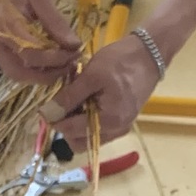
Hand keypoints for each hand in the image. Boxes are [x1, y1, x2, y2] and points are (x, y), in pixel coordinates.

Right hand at [0, 0, 81, 86]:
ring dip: (38, 74)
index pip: (32, 55)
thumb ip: (56, 22)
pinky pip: (10, 62)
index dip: (56, 60)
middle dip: (47, 74)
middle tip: (69, 65)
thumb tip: (74, 45)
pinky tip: (46, 59)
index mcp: (5, 25)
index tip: (75, 53)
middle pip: (19, 72)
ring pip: (14, 71)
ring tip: (60, 65)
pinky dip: (29, 66)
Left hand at [45, 34, 162, 152]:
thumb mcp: (91, 76)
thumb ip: (69, 97)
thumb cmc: (121, 61)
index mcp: (109, 121)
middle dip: (65, 125)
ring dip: (76, 123)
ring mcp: (120, 128)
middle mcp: (116, 131)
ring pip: (87, 138)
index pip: (70, 132)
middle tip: (63, 102)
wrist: (149, 53)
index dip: (54, 119)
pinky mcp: (122, 122)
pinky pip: (98, 130)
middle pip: (78, 142)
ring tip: (76, 100)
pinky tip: (87, 101)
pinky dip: (88, 120)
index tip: (46, 104)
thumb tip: (47, 114)